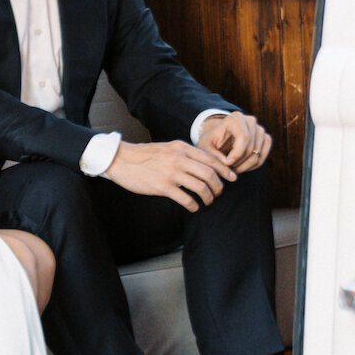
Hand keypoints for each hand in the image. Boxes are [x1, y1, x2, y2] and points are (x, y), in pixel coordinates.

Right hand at [104, 139, 235, 211]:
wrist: (121, 160)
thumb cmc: (145, 156)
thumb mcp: (167, 148)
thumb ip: (184, 154)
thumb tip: (203, 164)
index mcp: (181, 147)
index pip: (211, 159)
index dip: (225, 170)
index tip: (232, 178)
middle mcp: (179, 158)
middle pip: (209, 174)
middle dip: (219, 186)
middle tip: (219, 192)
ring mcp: (171, 173)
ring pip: (201, 187)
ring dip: (208, 197)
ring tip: (208, 201)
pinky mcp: (163, 187)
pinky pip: (186, 199)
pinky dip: (194, 205)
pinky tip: (194, 207)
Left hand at [197, 112, 271, 173]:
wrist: (218, 139)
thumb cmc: (210, 142)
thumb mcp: (204, 147)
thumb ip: (213, 155)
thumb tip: (227, 163)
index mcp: (235, 118)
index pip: (244, 137)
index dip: (237, 154)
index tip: (227, 164)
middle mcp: (250, 121)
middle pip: (251, 148)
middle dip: (239, 162)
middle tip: (227, 169)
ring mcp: (259, 129)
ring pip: (257, 154)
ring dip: (245, 166)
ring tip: (232, 169)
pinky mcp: (265, 138)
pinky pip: (263, 156)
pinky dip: (253, 165)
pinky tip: (242, 167)